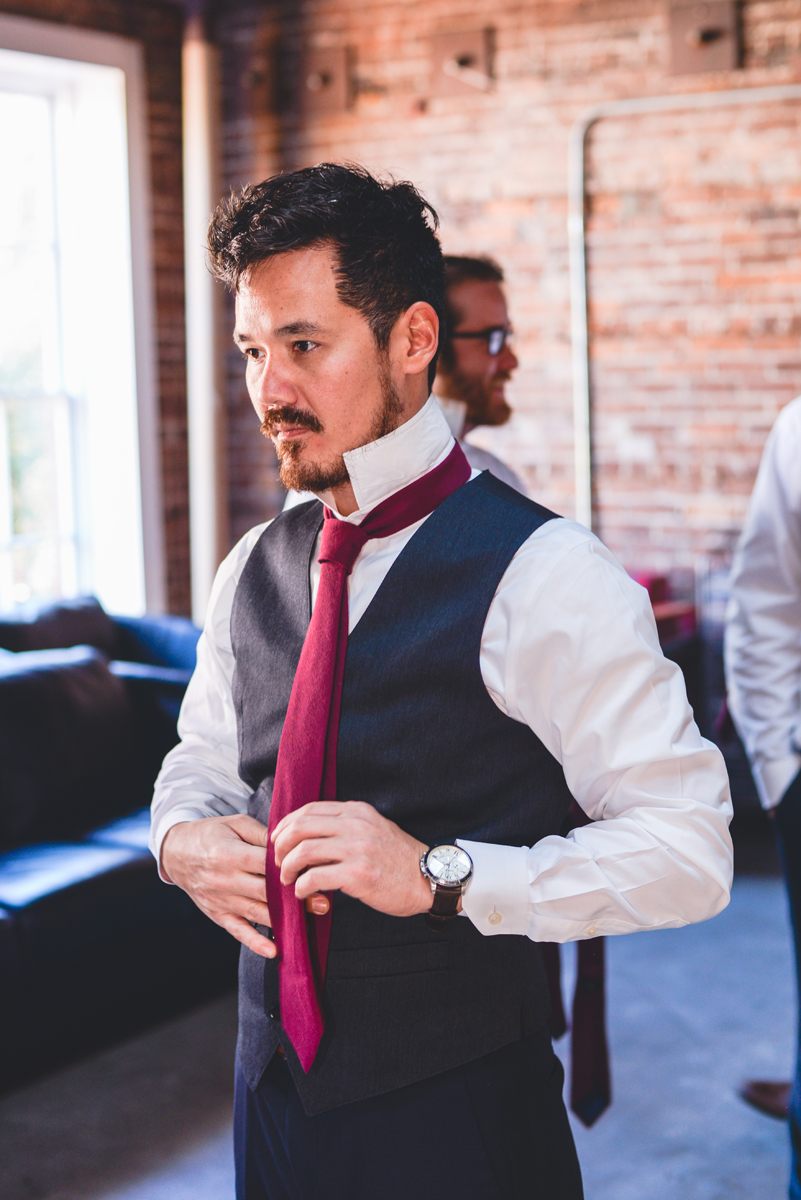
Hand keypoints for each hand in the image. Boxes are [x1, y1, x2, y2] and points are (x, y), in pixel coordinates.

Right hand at [160, 815, 329, 957]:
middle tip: (322, 903)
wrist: (176, 852)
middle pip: (266, 892)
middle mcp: (224, 879)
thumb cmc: (211, 833)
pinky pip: (238, 930)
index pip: (266, 865)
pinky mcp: (216, 914)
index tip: (315, 872)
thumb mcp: (234, 823)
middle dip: (294, 899)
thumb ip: (262, 834)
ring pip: (256, 912)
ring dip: (282, 921)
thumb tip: (290, 843)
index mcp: (230, 854)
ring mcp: (220, 899)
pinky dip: (255, 942)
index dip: (291, 869)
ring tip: (308, 924)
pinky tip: (273, 951)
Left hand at [272, 800, 432, 917]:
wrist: (430, 879)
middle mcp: (356, 825)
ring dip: (287, 867)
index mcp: (358, 811)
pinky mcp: (359, 874)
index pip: (309, 809)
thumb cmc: (399, 859)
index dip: (286, 825)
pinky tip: (302, 892)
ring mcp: (358, 848)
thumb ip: (346, 827)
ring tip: (287, 879)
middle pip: (300, 827)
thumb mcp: (374, 830)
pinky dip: (301, 886)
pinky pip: (315, 876)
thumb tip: (309, 837)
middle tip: (278, 862)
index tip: (278, 840)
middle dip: (281, 845)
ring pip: (303, 850)